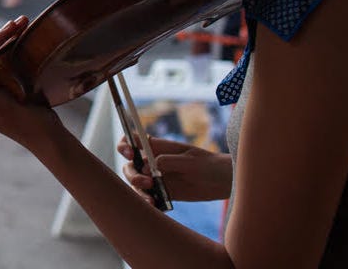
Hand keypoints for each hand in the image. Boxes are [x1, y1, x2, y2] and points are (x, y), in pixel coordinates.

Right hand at [117, 135, 231, 202]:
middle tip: (147, 181)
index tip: (130, 153)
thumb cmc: (207, 164)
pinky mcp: (163, 193)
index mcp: (157, 147)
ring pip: (137, 183)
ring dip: (139, 190)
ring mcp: (156, 178)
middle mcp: (153, 161)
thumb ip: (168, 161)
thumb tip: (146, 166)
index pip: (132, 141)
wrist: (222, 182)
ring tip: (151, 198)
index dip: (125, 145)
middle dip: (132, 173)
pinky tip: (155, 207)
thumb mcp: (190, 160)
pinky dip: (148, 203)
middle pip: (130, 165)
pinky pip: (149, 198)